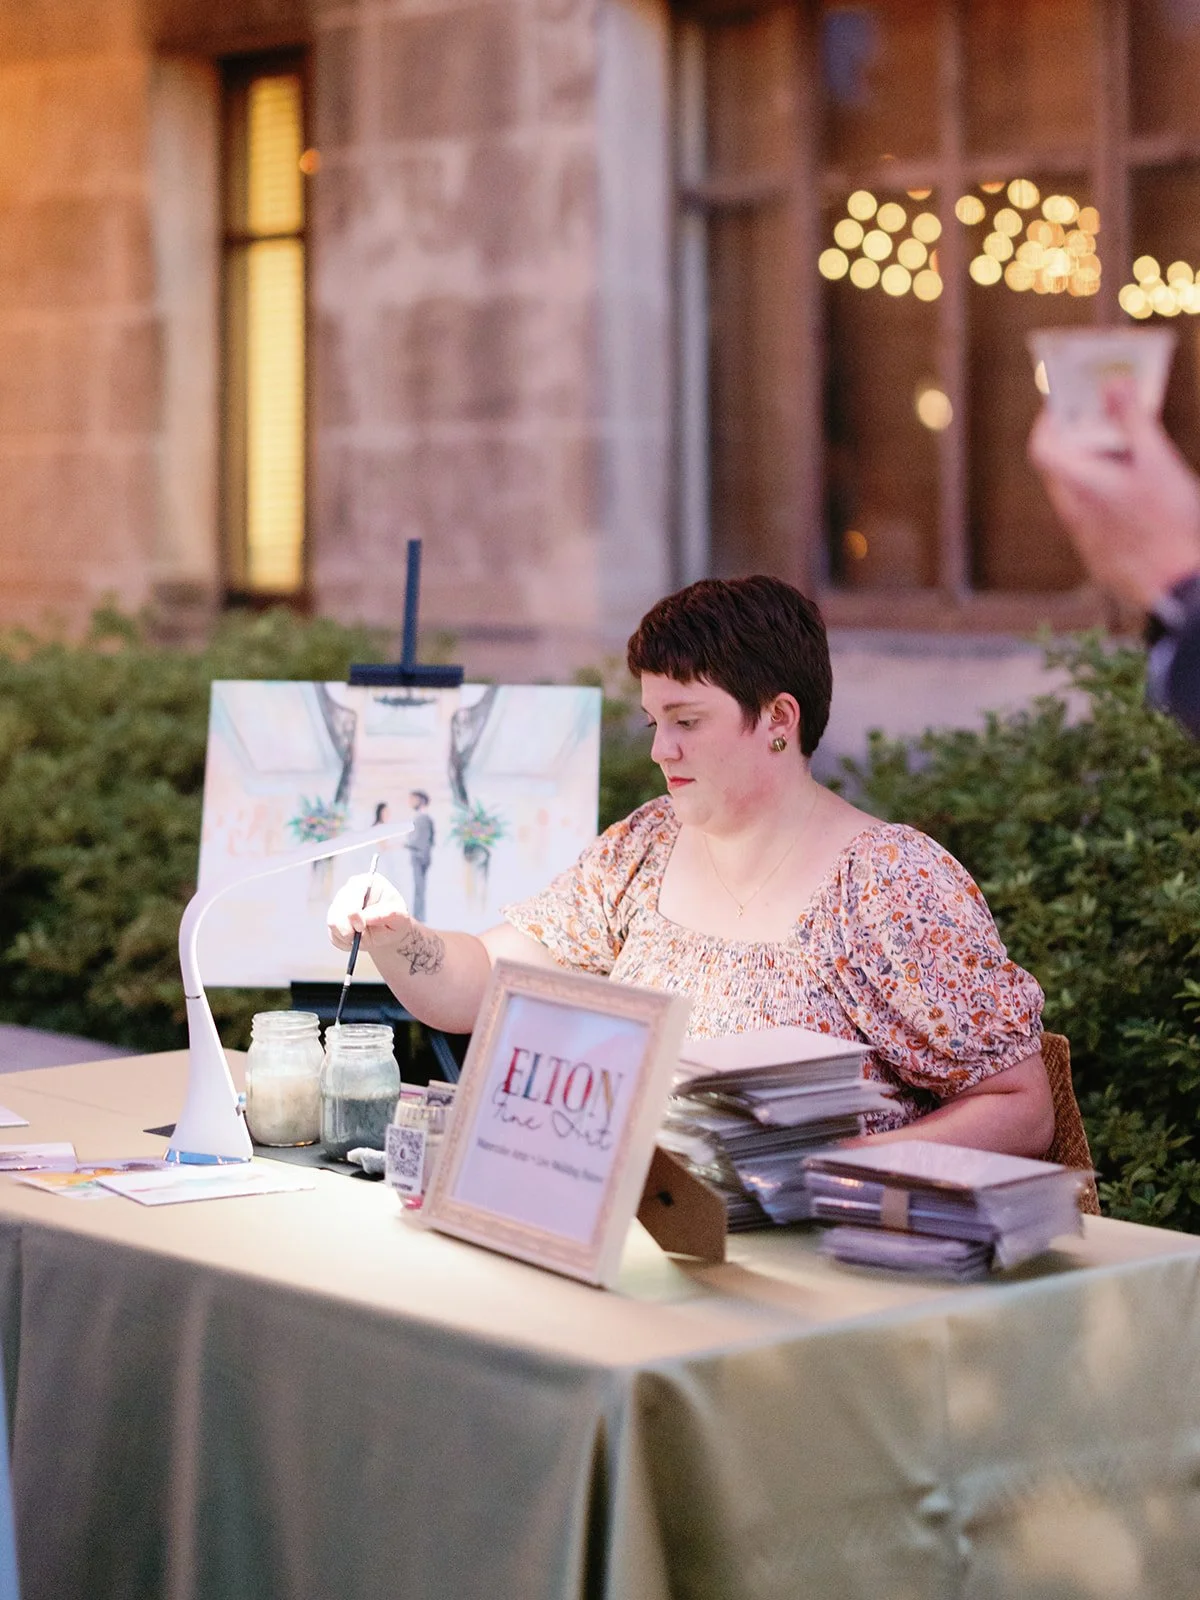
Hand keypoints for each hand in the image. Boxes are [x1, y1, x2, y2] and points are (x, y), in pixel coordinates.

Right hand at [327, 872, 410, 951]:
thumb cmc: (396, 921)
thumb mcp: (400, 918)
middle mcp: (350, 889)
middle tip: (358, 938)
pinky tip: (356, 940)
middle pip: (338, 908)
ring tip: (360, 938)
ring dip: (346, 936)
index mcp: (367, 882)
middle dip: (347, 928)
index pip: (353, 893)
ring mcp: (339, 903)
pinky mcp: (334, 918)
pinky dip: (344, 942)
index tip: (360, 927)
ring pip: (332, 922)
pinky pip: (332, 934)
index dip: (353, 912)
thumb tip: (366, 917)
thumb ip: (387, 914)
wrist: (389, 932)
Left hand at [1029, 386, 1199, 609]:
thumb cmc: (1167, 521)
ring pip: (1077, 494)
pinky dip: (1104, 496)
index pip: (1042, 447)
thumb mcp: (1155, 460)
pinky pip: (1091, 516)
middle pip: (1060, 468)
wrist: (1177, 583)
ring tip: (1129, 453)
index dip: (1050, 421)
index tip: (1067, 403)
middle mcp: (1073, 512)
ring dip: (1094, 469)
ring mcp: (1083, 536)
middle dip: (1079, 440)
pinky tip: (1136, 493)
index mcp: (1079, 485)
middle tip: (1107, 420)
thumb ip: (1132, 420)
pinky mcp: (1097, 554)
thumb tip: (1112, 383)